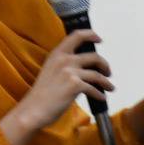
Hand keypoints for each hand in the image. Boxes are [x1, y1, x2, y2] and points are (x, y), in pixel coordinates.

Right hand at [0, 30, 112, 144]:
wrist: (33, 109)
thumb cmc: (41, 94)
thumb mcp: (50, 70)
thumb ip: (64, 63)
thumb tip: (83, 65)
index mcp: (57, 54)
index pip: (77, 35)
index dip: (91, 34)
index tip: (99, 39)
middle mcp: (64, 59)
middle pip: (94, 56)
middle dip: (104, 64)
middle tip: (107, 71)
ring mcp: (70, 72)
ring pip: (97, 74)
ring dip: (106, 81)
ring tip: (109, 86)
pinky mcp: (75, 85)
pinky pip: (94, 89)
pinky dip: (100, 94)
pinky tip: (102, 98)